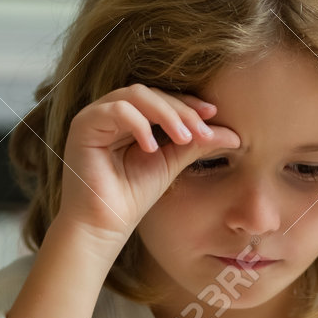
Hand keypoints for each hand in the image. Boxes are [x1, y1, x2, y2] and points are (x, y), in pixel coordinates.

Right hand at [56, 83, 239, 245]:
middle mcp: (111, 111)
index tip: (213, 115)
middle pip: (152, 93)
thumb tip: (234, 135)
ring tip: (184, 138)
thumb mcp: (171, 163)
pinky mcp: (83, 125)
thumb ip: (196, 144)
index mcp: (131, 117)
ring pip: (136, 95)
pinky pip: (116, 110)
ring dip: (165, 114)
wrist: (104, 225)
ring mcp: (95, 115)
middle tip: (202, 131)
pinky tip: (152, 149)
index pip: (162, 98)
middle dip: (181, 110)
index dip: (188, 104)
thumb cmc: (132, 196)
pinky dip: (138, 124)